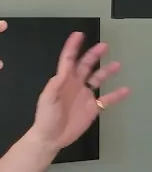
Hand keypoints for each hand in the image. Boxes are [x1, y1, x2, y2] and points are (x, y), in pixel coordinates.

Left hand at [31, 32, 129, 150]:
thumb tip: (63, 72)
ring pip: (97, 79)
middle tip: (104, 45)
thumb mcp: (48, 98)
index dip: (73, 47)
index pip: (68, 60)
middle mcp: (75, 85)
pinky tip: (125, 90)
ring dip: (106, 71)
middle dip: (94, 55)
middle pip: (85, 65)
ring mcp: (84, 96)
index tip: (79, 34)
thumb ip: (55, 85)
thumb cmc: (46, 117)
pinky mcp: (92, 108)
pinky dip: (116, 95)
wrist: (51, 137)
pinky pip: (106, 99)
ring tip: (117, 64)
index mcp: (63, 80)